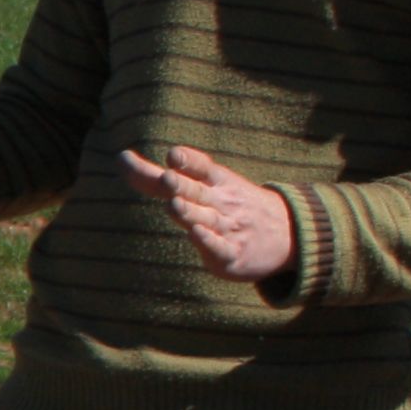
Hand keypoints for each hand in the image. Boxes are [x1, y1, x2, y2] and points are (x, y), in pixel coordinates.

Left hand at [120, 143, 297, 281]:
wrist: (289, 234)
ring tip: (174, 204)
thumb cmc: (232, 205)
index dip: (188, 161)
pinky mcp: (233, 255)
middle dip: (181, 185)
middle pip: (198, 192)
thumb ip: (158, 176)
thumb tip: (121, 159)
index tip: (173, 154)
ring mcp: (229, 228)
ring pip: (206, 220)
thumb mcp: (205, 185)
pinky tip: (197, 235)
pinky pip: (220, 248)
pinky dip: (209, 242)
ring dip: (190, 213)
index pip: (201, 168)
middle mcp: (223, 203)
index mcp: (217, 183)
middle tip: (167, 177)